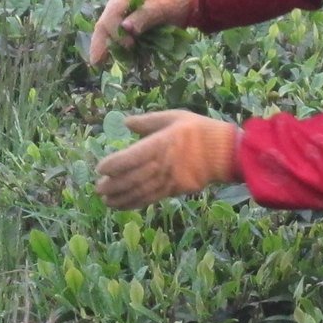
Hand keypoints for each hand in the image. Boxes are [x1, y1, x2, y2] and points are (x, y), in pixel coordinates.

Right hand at [87, 0, 196, 65]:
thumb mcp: (160, 7)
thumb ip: (143, 17)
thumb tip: (125, 28)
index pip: (110, 18)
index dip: (115, 34)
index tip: (129, 46)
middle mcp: (117, 4)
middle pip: (103, 25)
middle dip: (98, 44)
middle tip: (96, 63)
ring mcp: (120, 13)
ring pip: (106, 30)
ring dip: (103, 46)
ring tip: (98, 64)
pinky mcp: (126, 22)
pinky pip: (116, 34)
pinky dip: (113, 46)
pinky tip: (111, 58)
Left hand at [95, 110, 240, 209]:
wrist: (225, 152)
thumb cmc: (199, 130)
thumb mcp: (174, 117)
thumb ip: (148, 122)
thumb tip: (125, 123)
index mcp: (160, 144)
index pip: (131, 157)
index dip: (114, 164)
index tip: (100, 168)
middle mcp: (162, 164)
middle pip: (132, 178)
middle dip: (113, 185)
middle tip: (98, 188)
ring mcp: (169, 179)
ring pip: (140, 192)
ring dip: (121, 198)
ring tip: (106, 201)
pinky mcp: (175, 190)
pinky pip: (151, 198)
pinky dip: (135, 203)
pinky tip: (123, 205)